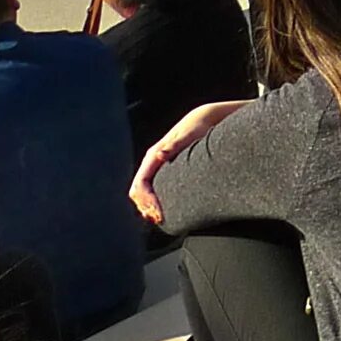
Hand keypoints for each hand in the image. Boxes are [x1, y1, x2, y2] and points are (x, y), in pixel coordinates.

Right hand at [130, 98, 241, 220]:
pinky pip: (150, 191)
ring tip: (160, 219)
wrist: (202, 121)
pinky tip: (162, 213)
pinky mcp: (161, 171)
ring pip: (141, 193)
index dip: (147, 200)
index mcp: (153, 155)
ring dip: (147, 207)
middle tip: (160, 219)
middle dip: (146, 206)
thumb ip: (175, 145)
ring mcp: (154, 167)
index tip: (158, 212)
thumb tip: (159, 154)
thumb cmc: (197, 128)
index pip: (141, 183)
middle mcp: (151, 162)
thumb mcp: (189, 135)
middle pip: (137, 190)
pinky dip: (152, 204)